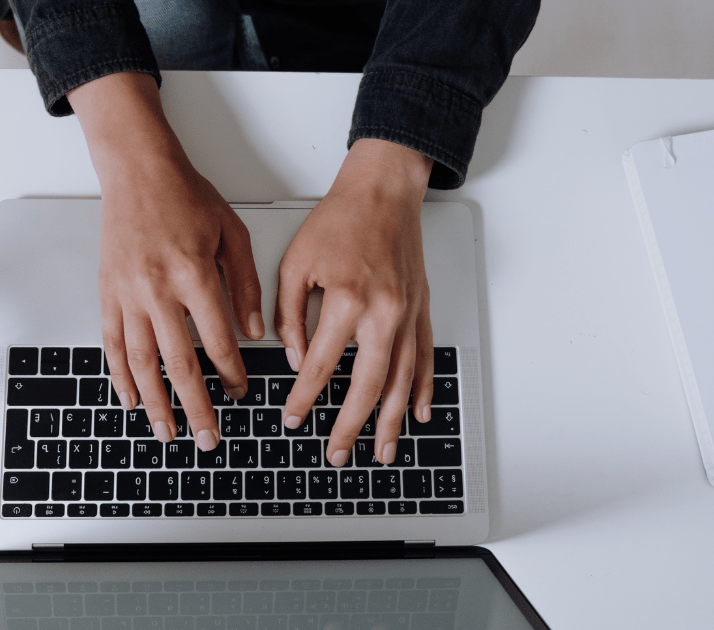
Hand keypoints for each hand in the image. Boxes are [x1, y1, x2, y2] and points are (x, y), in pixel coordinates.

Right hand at [69, 73, 263, 450]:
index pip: (216, 339)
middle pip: (178, 363)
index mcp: (193, 274)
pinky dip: (120, 376)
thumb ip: (245, 284)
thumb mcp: (232, 233)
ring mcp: (127, 295)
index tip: (241, 391)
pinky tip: (131, 399)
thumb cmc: (185, 196)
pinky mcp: (108, 294)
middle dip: (196, 406)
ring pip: (141, 362)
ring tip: (168, 432)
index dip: (231, 372)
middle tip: (207, 437)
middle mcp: (157, 289)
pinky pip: (113, 344)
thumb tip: (254, 331)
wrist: (136, 170)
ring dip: (156, 403)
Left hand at [276, 139, 434, 466]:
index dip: (303, 398)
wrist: (384, 192)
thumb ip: (288, 315)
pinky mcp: (421, 310)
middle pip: (367, 387)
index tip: (292, 418)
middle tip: (336, 453)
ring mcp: (408, 314)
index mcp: (346, 300)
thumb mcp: (295, 263)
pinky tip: (417, 414)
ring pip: (401, 382)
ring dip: (391, 422)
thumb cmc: (341, 220)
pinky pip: (424, 359)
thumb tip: (294, 358)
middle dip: (349, 427)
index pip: (320, 366)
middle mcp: (383, 313)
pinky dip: (422, 390)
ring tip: (381, 452)